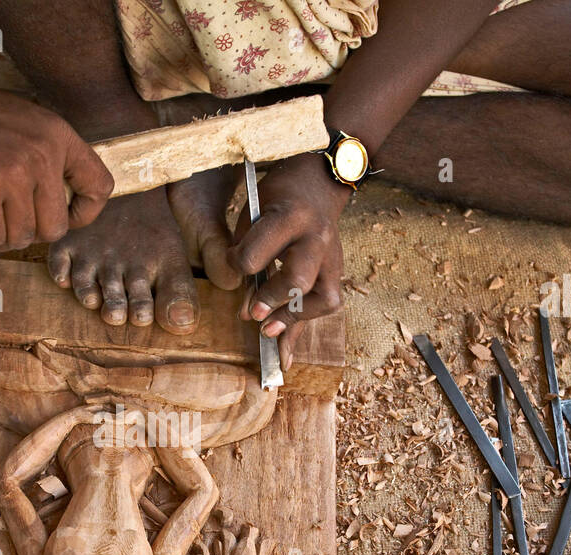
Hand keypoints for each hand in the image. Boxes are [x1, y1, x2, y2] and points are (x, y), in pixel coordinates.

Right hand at [0, 58, 114, 254]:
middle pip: (56, 227)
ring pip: (22, 238)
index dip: (84, 214)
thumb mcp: (19, 121)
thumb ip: (44, 153)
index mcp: (56, 135)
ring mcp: (11, 175)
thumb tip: (60, 194)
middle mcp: (40, 155)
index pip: (99, 186)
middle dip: (29, 232)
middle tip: (3, 222)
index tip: (64, 218)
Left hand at [228, 152, 351, 364]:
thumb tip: (245, 308)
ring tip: (268, 331)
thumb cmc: (278, 198)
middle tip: (252, 315)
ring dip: (295, 320)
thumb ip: (245, 255)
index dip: (239, 265)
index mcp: (289, 217)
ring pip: (323, 300)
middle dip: (272, 302)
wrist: (319, 184)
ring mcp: (332, 258)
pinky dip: (301, 328)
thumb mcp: (253, 214)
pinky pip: (324, 307)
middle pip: (298, 280)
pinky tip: (283, 353)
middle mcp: (316, 239)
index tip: (233, 266)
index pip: (258, 253)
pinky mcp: (337, 273)